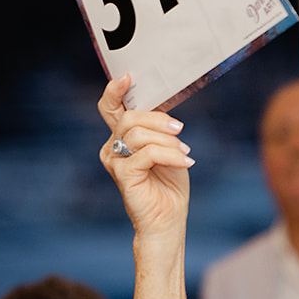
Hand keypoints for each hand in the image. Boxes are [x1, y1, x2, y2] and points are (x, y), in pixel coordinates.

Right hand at [97, 74, 193, 240]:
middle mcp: (112, 147)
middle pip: (130, 118)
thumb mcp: (168, 150)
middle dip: (159, 120)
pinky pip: (147, 154)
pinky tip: (187, 161)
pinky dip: (171, 155)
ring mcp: (114, 161)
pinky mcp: (123, 174)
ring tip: (184, 153)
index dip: (115, 91)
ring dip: (168, 141)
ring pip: (139, 134)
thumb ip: (160, 131)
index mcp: (122, 138)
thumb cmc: (168, 186)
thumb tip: (164, 114)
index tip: (129, 77)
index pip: (110, 108)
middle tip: (180, 130)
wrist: (167, 220)